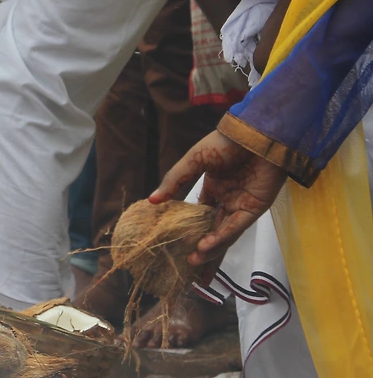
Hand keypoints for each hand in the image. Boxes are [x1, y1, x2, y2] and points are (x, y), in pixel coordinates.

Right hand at [151, 130, 287, 274]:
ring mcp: (241, 206)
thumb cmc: (223, 143)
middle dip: (203, 253)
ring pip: (224, 234)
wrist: (254, 135)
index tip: (175, 247)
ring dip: (210, 250)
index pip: (199, 217)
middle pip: (212, 232)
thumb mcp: (192, 161)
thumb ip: (175, 182)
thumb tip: (151, 201)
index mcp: (213, 190)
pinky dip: (220, 238)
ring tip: (193, 264)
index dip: (188, 232)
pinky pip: (235, 228)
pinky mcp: (254, 209)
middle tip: (189, 272)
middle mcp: (227, 202)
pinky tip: (206, 247)